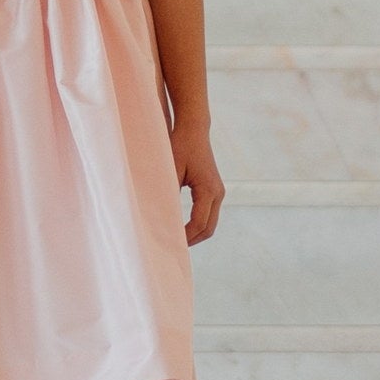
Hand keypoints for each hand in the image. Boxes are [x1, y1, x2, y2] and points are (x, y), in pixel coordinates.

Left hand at [171, 123, 223, 244]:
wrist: (193, 130)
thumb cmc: (179, 146)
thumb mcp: (170, 170)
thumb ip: (168, 194)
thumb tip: (161, 219)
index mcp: (208, 189)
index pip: (198, 223)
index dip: (185, 237)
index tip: (169, 243)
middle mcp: (218, 193)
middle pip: (208, 228)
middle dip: (192, 240)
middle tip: (172, 248)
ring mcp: (218, 192)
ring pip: (210, 223)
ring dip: (195, 234)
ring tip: (175, 241)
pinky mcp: (214, 190)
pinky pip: (208, 214)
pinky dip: (197, 225)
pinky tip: (181, 228)